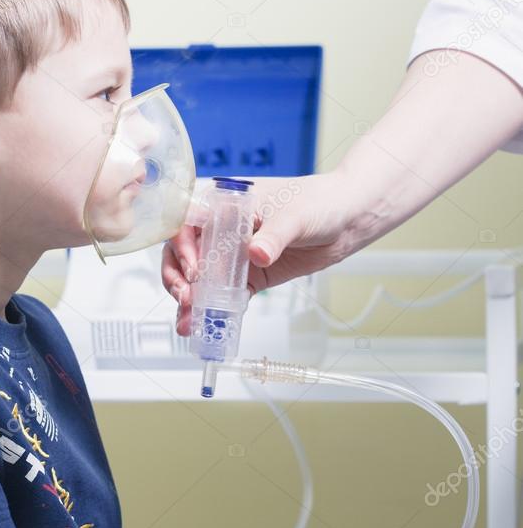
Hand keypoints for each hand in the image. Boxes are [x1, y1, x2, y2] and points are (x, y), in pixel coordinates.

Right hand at [162, 172, 354, 335]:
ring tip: (188, 322)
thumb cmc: (320, 202)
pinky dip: (215, 310)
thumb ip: (274, 236)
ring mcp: (235, 254)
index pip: (187, 222)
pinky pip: (225, 294)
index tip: (194, 269)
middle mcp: (223, 229)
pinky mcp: (250, 275)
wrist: (348, 219)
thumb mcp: (295, 216)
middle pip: (185, 253)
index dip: (182, 246)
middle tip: (187, 299)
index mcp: (226, 204)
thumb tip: (257, 254)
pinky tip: (207, 325)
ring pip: (200, 277)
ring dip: (190, 299)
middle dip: (179, 278)